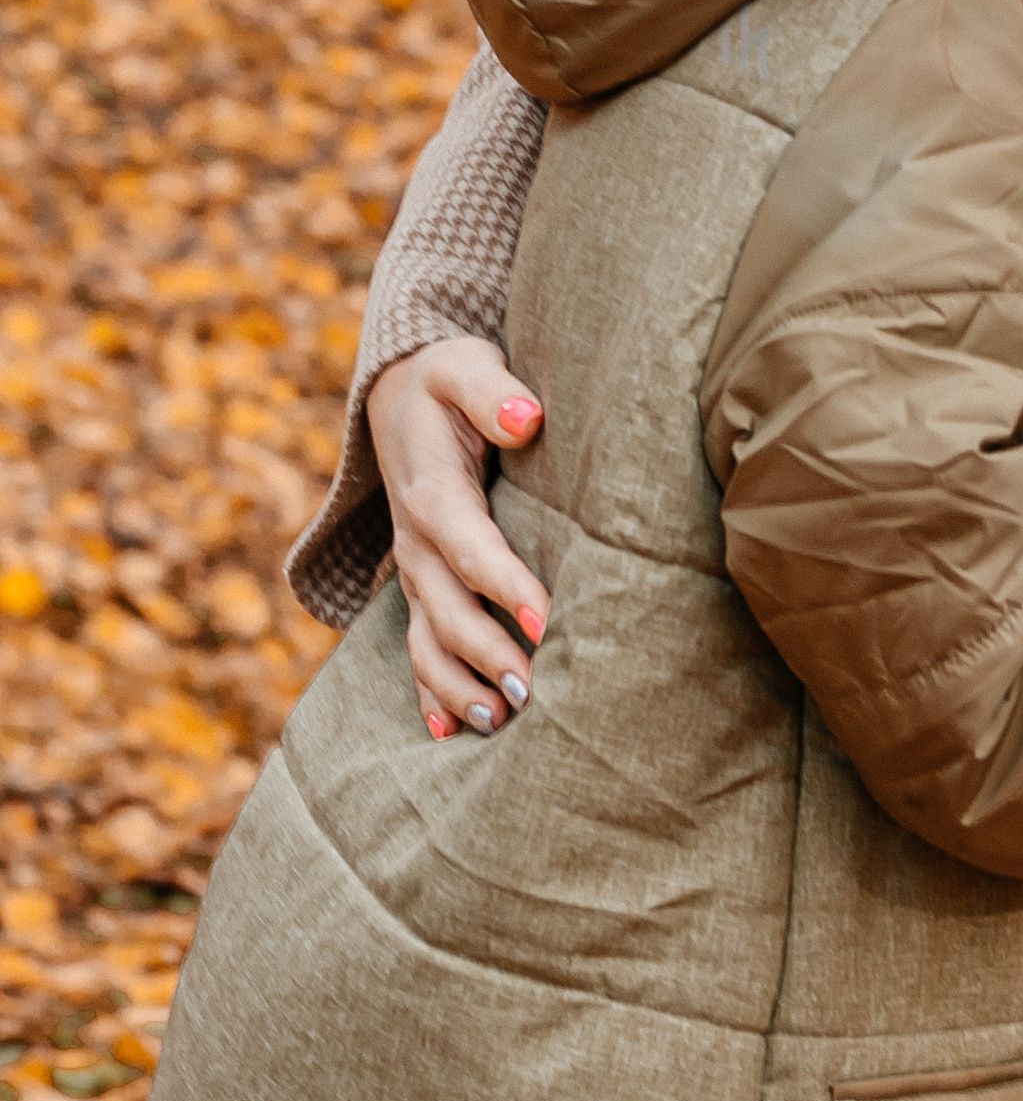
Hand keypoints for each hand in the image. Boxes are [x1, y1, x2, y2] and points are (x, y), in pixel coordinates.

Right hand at [369, 338, 549, 739]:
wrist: (396, 394)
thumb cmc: (446, 379)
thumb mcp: (464, 367)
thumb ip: (492, 392)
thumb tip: (527, 417)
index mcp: (432, 491)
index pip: (471, 546)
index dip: (505, 583)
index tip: (547, 618)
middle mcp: (416, 541)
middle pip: (448, 609)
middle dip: (489, 653)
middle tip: (537, 691)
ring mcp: (414, 569)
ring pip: (428, 640)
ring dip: (460, 685)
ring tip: (502, 721)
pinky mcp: (418, 586)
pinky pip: (416, 647)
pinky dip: (429, 692)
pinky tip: (449, 733)